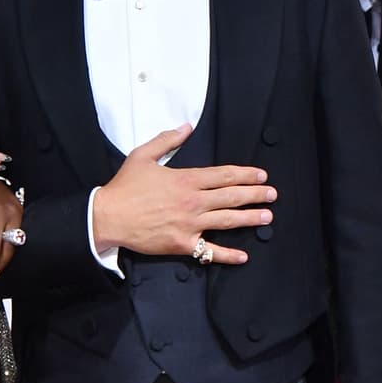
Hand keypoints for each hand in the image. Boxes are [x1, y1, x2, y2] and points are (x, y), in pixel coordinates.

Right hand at [91, 124, 273, 262]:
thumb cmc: (124, 187)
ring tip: (267, 217)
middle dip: (256, 195)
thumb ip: (167, 139)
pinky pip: (209, 252)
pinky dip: (228, 255)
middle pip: (232, 197)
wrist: (108, 216)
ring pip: (227, 221)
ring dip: (250, 219)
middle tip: (272, 194)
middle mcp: (193, 202)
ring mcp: (190, 224)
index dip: (246, 175)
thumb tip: (186, 126)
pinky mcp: (182, 244)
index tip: (261, 175)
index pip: (224, 175)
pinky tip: (243, 256)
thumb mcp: (143, 155)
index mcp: (186, 179)